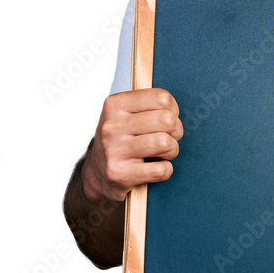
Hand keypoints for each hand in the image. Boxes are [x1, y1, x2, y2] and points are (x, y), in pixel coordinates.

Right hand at [82, 89, 182, 203]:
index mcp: (115, 105)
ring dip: (171, 151)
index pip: (162, 98)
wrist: (97, 173)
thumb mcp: (127, 114)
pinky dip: (166, 170)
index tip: (165, 119)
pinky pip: (161, 170)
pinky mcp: (119, 174)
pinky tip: (154, 168)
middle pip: (167, 120)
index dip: (173, 110)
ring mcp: (113, 151)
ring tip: (162, 153)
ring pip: (165, 143)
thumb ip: (149, 104)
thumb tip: (175, 109)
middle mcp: (111, 126)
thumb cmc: (122, 139)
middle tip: (168, 138)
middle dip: (176, 131)